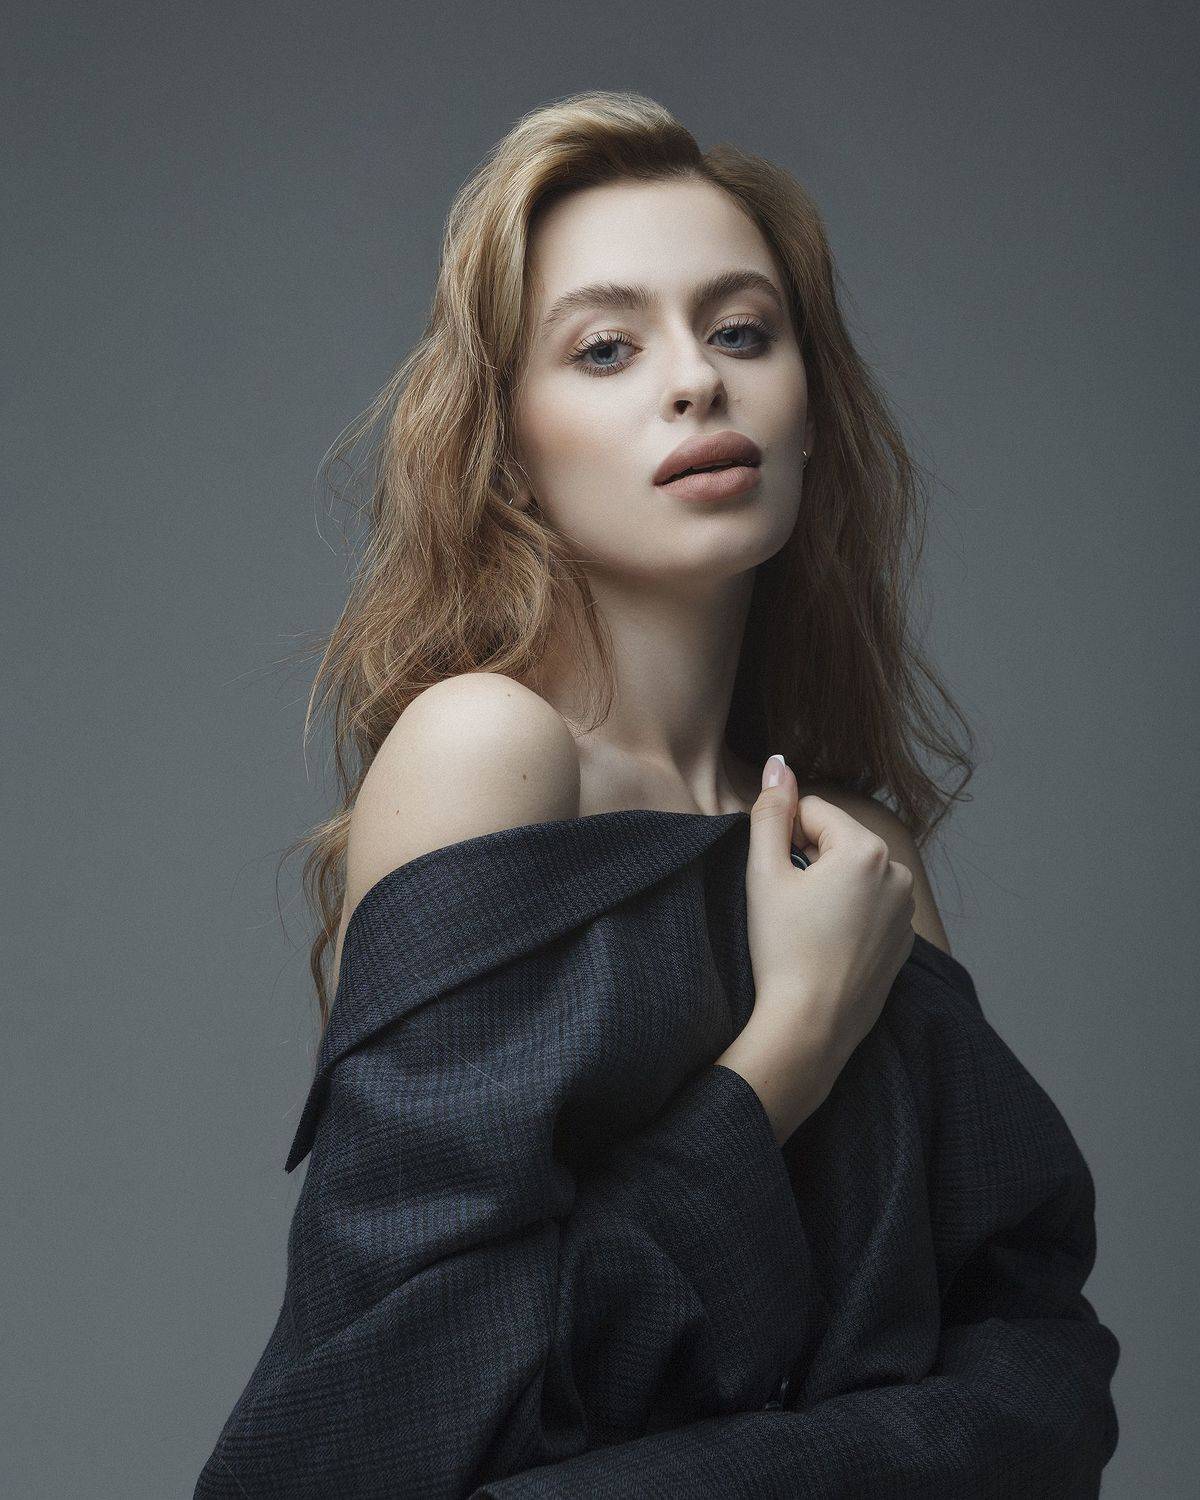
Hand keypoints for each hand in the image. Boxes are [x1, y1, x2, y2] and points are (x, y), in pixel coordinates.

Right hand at [717, 754, 915, 1142]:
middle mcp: (897, 873)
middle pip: (836, 840)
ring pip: (853, 873)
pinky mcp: (903, 941)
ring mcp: (905, 910)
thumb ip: (770, 811)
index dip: (781, 838)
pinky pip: (869, 906)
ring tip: (805, 927)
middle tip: (785, 907)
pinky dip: (846, 914)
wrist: (810, 1027)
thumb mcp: (764, 874)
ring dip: (827, 886)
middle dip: (807, 860)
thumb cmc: (783, 951)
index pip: (811, 812)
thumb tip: (777, 764)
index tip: (772, 879)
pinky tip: (824, 945)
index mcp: (866, 849)